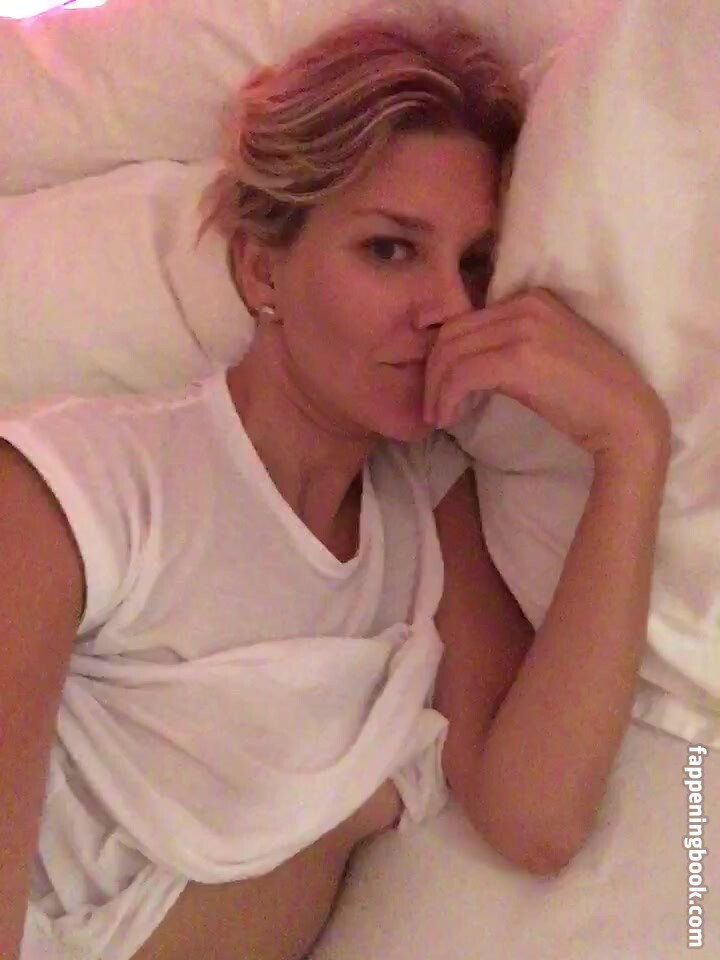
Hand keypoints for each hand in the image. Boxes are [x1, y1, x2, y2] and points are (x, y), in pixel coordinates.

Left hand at [424, 289, 670, 461]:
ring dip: (435, 388)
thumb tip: (463, 362)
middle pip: (451, 332)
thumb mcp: (544, 354)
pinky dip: (446, 397)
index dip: (443, 355)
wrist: (625, 417)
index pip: (465, 319)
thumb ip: (509, 344)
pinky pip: (462, 374)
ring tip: (437, 416)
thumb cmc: (587, 395)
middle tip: (431, 406)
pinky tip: (449, 417)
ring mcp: (523, 328)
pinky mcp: (518, 358)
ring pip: (450, 352)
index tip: (440, 388)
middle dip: (432, 372)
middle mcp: (525, 304)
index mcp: (531, 298)